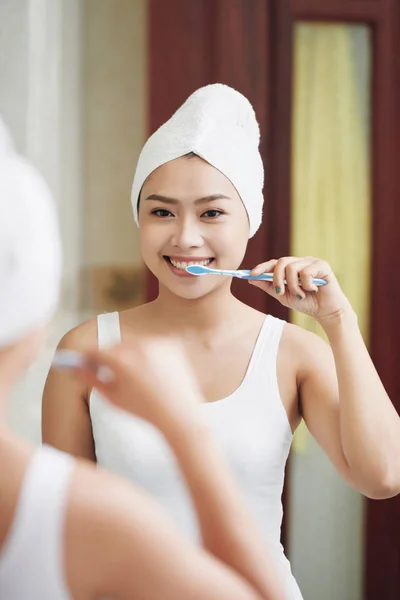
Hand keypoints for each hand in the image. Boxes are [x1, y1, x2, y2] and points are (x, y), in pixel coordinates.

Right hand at [74, 339, 202, 432]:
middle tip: (106, 368)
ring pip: (133, 343)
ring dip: (129, 353)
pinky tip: (153, 372)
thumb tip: (75, 368)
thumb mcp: (112, 397)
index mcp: (121, 360)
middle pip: (114, 345)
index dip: (87, 357)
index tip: (84, 362)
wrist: (179, 414)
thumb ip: (91, 379)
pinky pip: (151, 345)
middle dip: (108, 355)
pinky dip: (148, 354)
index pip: (95, 350)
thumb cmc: (143, 410)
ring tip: (135, 376)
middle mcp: (138, 346)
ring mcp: (156, 343)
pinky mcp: (170, 344)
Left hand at [249, 256, 352, 322]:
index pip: (274, 263)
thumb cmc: (306, 303)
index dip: (262, 267)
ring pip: (292, 267)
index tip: (251, 274)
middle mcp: (301, 261)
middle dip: (277, 278)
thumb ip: (269, 286)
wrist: (326, 312)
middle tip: (280, 292)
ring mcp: (311, 262)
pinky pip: (306, 272)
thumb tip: (251, 279)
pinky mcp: (322, 265)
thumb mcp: (283, 296)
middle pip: (281, 262)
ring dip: (293, 285)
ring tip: (300, 294)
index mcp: (291, 267)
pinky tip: (313, 290)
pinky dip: (307, 284)